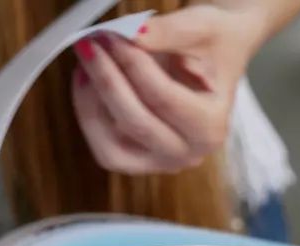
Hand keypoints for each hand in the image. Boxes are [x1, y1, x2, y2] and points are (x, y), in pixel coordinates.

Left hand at [71, 5, 267, 174]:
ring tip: (85, 64)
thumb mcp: (200, 29)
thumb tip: (131, 35)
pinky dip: (88, 115)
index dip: (132, 65)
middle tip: (90, 45)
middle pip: (135, 123)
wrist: (213, 60)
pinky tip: (85, 82)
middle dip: (107, 80)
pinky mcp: (137, 161)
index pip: (163, 98)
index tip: (112, 36)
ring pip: (111, 146)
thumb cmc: (213, 46)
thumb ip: (167, 33)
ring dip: (89, 103)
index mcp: (211, 127)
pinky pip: (103, 146)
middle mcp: (188, 153)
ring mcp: (160, 162)